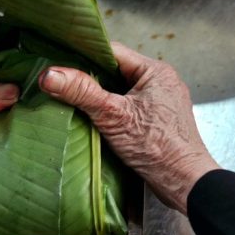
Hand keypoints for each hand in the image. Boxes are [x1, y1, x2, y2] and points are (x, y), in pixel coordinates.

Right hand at [38, 42, 218, 214]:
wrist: (184, 183)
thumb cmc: (158, 148)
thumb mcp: (113, 117)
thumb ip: (81, 92)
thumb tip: (50, 75)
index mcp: (156, 71)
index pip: (112, 52)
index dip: (85, 56)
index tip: (61, 64)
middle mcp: (161, 82)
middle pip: (115, 72)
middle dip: (91, 80)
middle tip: (65, 86)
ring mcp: (160, 103)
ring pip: (121, 91)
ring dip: (100, 98)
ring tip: (77, 104)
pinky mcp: (157, 121)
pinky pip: (128, 108)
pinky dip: (111, 113)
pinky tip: (96, 122)